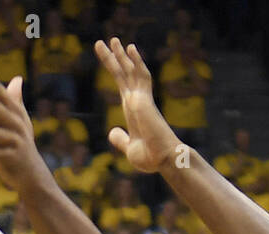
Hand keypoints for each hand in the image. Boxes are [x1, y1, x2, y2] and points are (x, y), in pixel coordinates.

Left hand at [94, 38, 183, 172]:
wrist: (164, 159)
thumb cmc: (151, 158)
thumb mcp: (129, 148)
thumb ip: (120, 139)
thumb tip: (112, 131)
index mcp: (133, 110)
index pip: (122, 84)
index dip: (115, 69)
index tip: (109, 57)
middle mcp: (137, 101)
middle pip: (124, 73)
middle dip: (114, 57)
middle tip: (104, 41)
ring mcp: (141, 99)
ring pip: (130, 71)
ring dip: (121, 54)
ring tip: (112, 39)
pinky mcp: (145, 101)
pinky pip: (140, 77)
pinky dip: (135, 61)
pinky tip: (129, 48)